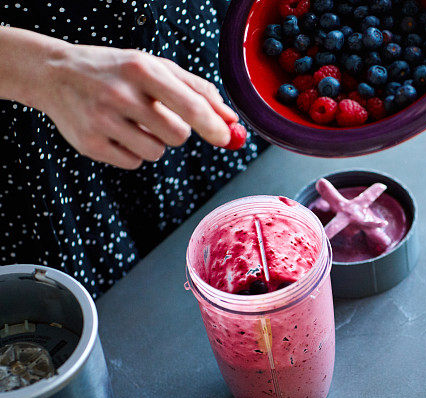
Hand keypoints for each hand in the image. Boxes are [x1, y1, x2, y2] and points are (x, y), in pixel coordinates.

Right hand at [37, 44, 237, 168]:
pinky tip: (116, 132)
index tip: (226, 137)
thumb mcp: (155, 67)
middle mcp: (120, 94)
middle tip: (159, 117)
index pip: (190, 106)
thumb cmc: (117, 71)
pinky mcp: (89, 144)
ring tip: (133, 122)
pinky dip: (133, 152)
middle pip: (178, 135)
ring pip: (156, 152)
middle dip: (177, 132)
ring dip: (154, 142)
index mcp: (141, 69)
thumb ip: (197, 90)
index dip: (213, 126)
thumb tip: (230, 120)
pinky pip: (134, 162)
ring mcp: (101, 120)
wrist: (56, 74)